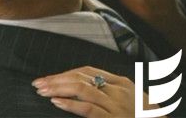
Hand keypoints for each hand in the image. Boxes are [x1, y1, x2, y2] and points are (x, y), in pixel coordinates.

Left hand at [32, 66, 162, 117]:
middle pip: (82, 78)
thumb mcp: (132, 100)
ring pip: (83, 89)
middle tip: (38, 83)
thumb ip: (114, 93)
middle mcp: (118, 90)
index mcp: (121, 82)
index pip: (88, 71)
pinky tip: (57, 102)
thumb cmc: (146, 117)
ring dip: (59, 89)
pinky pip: (89, 109)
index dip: (67, 74)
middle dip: (57, 79)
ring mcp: (116, 104)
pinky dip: (71, 104)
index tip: (49, 78)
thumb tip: (90, 91)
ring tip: (42, 91)